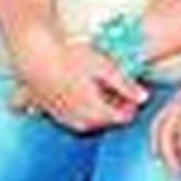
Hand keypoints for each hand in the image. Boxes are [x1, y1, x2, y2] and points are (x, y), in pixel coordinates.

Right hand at [11, 32, 146, 132]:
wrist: (35, 58)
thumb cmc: (70, 59)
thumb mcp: (104, 67)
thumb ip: (125, 85)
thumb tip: (144, 98)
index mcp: (96, 113)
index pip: (123, 118)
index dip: (131, 103)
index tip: (131, 86)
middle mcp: (80, 122)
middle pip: (108, 120)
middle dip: (116, 105)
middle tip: (117, 83)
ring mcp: (65, 120)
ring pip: (91, 120)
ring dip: (100, 106)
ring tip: (99, 83)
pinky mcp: (54, 115)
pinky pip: (75, 116)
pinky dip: (83, 106)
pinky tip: (80, 88)